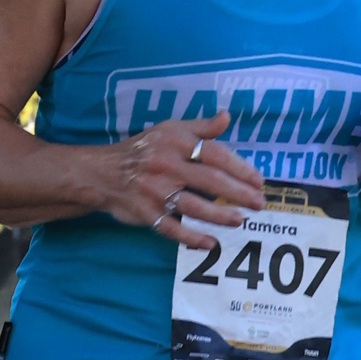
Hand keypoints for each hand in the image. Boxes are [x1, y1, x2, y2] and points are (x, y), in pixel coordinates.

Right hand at [95, 111, 268, 249]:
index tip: (258, 180)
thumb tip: (226, 116)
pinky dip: (191, 236)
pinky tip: (210, 243)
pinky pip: (171, 228)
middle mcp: (167, 165)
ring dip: (219, 215)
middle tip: (258, 203)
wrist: (102, 172)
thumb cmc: (143, 149)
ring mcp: (155, 190)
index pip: (214, 154)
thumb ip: (200, 127)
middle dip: (237, 193)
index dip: (239, 167)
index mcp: (176, 142)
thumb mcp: (169, 129)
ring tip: (240, 220)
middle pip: (209, 180)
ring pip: (193, 205)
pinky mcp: (146, 212)